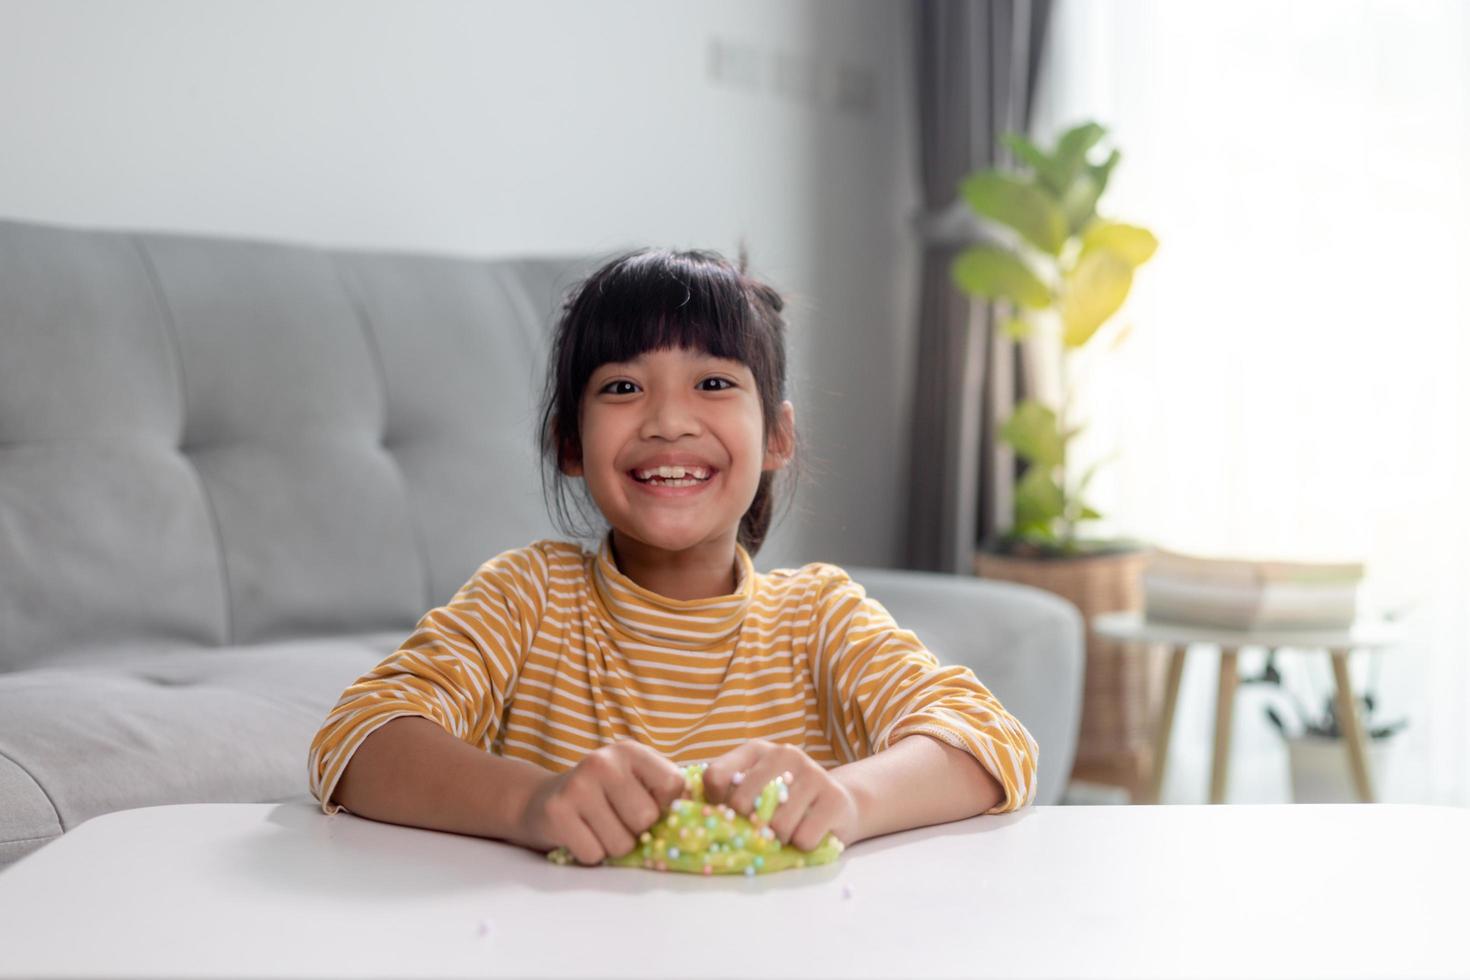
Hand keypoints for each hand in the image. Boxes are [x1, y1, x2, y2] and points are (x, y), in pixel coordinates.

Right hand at [516, 741, 685, 865]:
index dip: (664, 805)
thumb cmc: (601, 796)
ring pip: (621, 843)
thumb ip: (664, 791)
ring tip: (597, 827)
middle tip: (616, 819)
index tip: (646, 803)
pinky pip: (593, 854)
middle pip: (646, 819)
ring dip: (612, 846)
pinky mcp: (557, 812)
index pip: (673, 785)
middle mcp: (604, 761)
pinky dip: (590, 854)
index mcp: (630, 751)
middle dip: (635, 831)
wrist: (540, 801)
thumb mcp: (632, 780)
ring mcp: (578, 785)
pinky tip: (580, 834)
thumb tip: (703, 818)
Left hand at [701, 739, 859, 851]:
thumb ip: (725, 796)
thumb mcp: (754, 789)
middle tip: (763, 828)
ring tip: (789, 830)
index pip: (714, 776)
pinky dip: (802, 846)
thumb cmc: (786, 802)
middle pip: (741, 803)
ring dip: (779, 839)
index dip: (714, 804)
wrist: (840, 804)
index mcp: (756, 750)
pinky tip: (810, 833)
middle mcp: (784, 753)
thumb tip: (692, 816)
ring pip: (775, 825)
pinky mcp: (834, 798)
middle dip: (749, 825)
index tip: (728, 814)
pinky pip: (803, 839)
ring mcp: (813, 773)